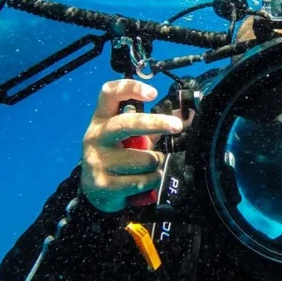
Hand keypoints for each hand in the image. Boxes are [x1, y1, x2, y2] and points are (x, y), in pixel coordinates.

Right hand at [81, 79, 184, 212]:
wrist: (94, 192)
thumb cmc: (117, 159)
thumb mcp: (129, 138)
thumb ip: (153, 126)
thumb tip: (187, 116)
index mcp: (101, 120)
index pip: (109, 94)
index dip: (131, 88)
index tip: (152, 93)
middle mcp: (96, 137)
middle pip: (127, 124)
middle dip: (156, 123)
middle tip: (177, 126)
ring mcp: (98, 161)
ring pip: (145, 158)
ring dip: (156, 164)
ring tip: (148, 168)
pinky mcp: (104, 184)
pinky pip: (143, 180)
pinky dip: (151, 181)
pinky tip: (143, 182)